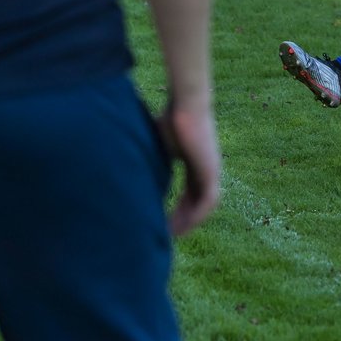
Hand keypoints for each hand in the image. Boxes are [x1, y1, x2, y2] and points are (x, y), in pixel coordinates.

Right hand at [156, 100, 220, 236]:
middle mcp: (208, 169)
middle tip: (163, 235)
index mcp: (196, 163)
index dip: (176, 208)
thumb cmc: (170, 118)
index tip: (161, 220)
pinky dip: (195, 216)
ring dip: (187, 222)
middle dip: (180, 219)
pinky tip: (180, 227)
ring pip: (203, 206)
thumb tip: (128, 167)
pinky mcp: (212, 172)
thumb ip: (152, 158)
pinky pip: (207, 202)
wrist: (186, 105)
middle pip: (195, 202)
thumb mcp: (158, 145)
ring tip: (169, 236)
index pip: (189, 192)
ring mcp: (212, 171)